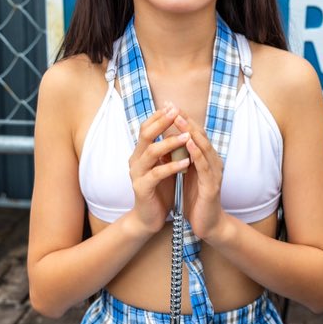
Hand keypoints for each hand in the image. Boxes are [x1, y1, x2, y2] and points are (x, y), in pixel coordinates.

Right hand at [126, 105, 191, 230]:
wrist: (149, 217)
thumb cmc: (160, 189)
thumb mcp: (165, 165)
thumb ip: (169, 149)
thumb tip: (181, 128)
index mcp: (141, 153)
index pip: (147, 128)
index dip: (159, 116)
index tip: (174, 106)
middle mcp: (136, 160)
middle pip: (145, 135)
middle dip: (162, 122)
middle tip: (177, 113)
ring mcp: (137, 174)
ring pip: (151, 152)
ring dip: (169, 143)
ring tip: (186, 137)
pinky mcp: (142, 188)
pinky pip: (157, 174)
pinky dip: (172, 167)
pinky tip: (186, 164)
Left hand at [171, 111, 227, 242]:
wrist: (207, 224)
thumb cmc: (196, 199)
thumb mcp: (186, 175)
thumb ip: (182, 158)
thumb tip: (170, 140)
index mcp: (205, 160)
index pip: (194, 135)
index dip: (183, 120)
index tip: (169, 105)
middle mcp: (212, 163)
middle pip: (200, 137)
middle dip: (187, 121)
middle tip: (174, 105)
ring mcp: (214, 174)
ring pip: (204, 149)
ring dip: (192, 133)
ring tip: (180, 119)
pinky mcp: (212, 187)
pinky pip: (204, 168)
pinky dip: (197, 154)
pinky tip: (189, 144)